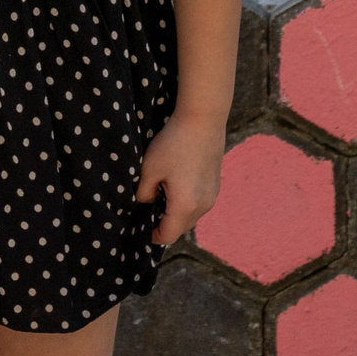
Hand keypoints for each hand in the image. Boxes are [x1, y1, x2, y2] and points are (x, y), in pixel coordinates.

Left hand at [136, 112, 224, 244]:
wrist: (203, 120)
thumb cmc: (173, 143)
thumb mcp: (150, 169)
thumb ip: (144, 193)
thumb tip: (145, 202)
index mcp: (185, 206)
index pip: (168, 235)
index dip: (152, 235)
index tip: (141, 227)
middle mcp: (202, 206)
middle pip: (180, 228)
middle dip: (164, 223)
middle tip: (148, 207)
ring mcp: (212, 196)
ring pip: (190, 216)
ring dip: (175, 212)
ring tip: (162, 191)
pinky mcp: (215, 185)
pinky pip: (198, 204)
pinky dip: (186, 202)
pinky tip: (176, 182)